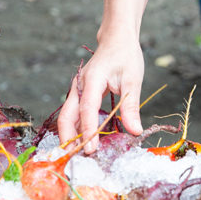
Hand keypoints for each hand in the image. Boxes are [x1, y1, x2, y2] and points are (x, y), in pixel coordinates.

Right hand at [57, 33, 143, 152]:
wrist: (117, 39)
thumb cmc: (126, 56)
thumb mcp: (132, 79)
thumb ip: (131, 106)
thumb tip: (134, 131)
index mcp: (92, 79)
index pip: (87, 110)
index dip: (88, 131)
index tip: (91, 150)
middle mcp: (79, 86)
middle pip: (66, 116)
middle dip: (69, 139)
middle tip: (77, 160)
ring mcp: (77, 90)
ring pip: (67, 117)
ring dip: (71, 136)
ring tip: (79, 156)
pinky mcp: (80, 94)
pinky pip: (74, 114)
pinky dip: (76, 129)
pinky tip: (84, 141)